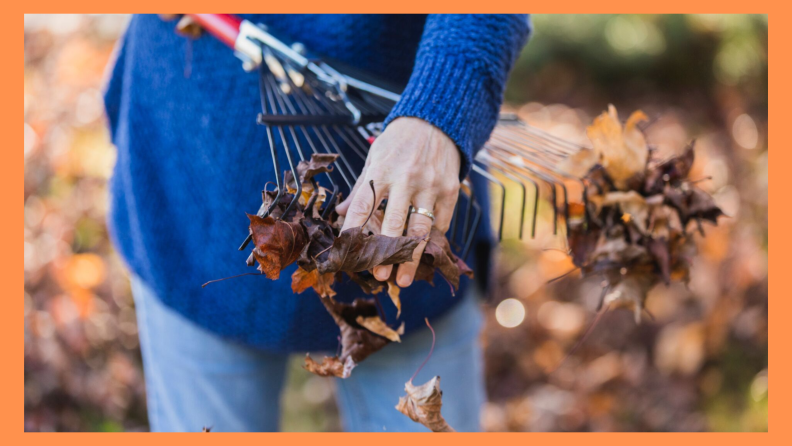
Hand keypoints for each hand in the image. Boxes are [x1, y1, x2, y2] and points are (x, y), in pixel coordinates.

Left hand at [336, 117, 460, 286]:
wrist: (436, 121)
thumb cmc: (400, 141)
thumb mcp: (376, 157)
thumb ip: (361, 187)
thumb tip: (343, 213)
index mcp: (381, 171)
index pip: (363, 207)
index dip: (354, 232)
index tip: (349, 254)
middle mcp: (406, 179)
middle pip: (394, 224)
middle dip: (386, 253)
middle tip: (379, 275)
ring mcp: (430, 186)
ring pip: (420, 229)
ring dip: (411, 258)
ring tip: (403, 279)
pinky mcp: (450, 190)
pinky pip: (441, 223)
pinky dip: (431, 242)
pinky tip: (424, 257)